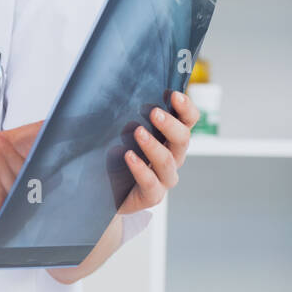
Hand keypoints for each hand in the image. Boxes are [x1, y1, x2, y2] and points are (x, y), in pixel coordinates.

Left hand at [119, 89, 198, 213]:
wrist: (103, 191)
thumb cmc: (114, 157)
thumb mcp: (119, 132)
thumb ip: (125, 117)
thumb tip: (121, 98)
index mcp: (170, 138)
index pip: (188, 121)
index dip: (186, 108)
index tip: (174, 95)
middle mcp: (172, 157)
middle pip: (182, 140)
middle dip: (170, 124)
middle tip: (154, 113)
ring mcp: (164, 178)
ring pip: (168, 162)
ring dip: (154, 145)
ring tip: (138, 132)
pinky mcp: (152, 196)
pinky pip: (151, 183)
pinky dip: (141, 169)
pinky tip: (128, 156)